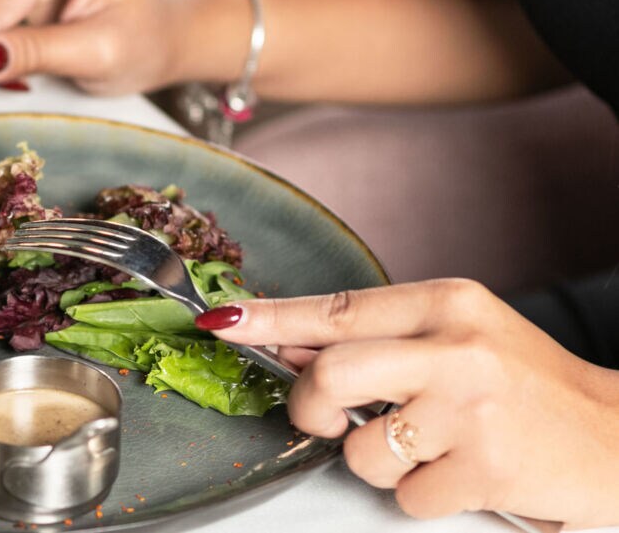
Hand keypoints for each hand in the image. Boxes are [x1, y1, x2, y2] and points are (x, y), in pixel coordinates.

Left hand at [194, 279, 618, 528]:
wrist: (615, 440)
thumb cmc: (525, 387)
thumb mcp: (456, 338)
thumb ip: (378, 340)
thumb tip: (288, 344)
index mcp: (446, 304)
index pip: (337, 308)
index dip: (269, 319)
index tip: (222, 322)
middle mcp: (456, 347)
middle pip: (330, 376)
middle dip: (310, 409)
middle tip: (324, 419)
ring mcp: (470, 409)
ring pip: (359, 449)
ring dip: (380, 462)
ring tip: (432, 447)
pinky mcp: (483, 468)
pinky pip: (404, 497)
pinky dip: (421, 496)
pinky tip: (460, 474)